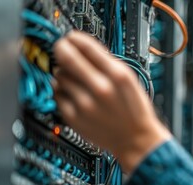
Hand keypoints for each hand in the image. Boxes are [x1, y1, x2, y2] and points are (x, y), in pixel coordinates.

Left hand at [52, 31, 170, 173]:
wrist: (135, 139)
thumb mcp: (129, 80)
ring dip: (63, 72)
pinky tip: (72, 91)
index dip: (75, 39)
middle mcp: (101, 89)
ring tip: (73, 76)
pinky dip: (61, 89)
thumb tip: (83, 47)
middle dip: (62, 49)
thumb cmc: (134, 110)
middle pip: (68, 59)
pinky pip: (57, 93)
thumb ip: (107, 63)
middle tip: (61, 47)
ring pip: (60, 76)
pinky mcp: (74, 117)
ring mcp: (85, 104)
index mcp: (117, 77)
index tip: (71, 37)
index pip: (88, 48)